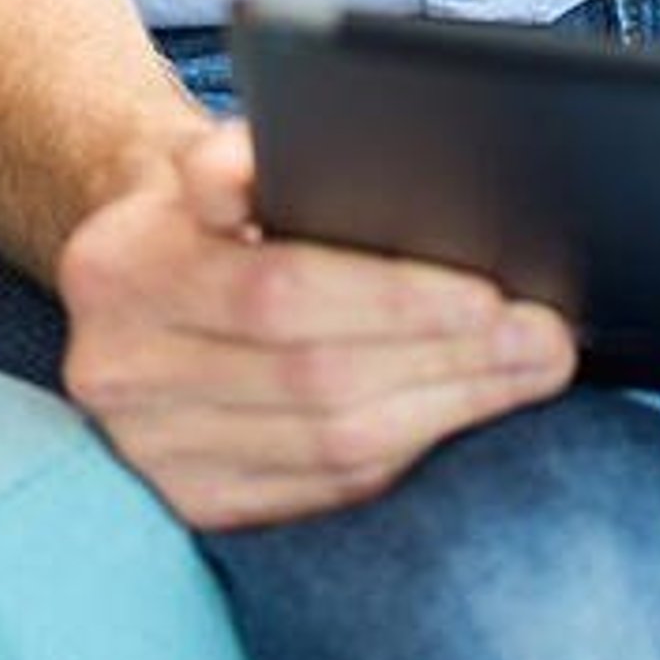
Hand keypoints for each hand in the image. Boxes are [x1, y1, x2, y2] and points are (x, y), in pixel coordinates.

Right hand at [54, 116, 578, 528]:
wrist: (142, 272)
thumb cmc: (213, 202)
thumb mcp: (217, 154)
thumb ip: (243, 155)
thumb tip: (296, 158)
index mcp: (119, 266)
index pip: (277, 290)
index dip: (395, 298)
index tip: (493, 293)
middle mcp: (116, 370)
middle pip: (313, 378)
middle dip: (447, 358)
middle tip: (543, 337)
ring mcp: (147, 452)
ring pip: (326, 448)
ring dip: (444, 410)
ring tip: (528, 371)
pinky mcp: (189, 505)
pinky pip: (318, 492)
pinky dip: (404, 454)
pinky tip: (460, 415)